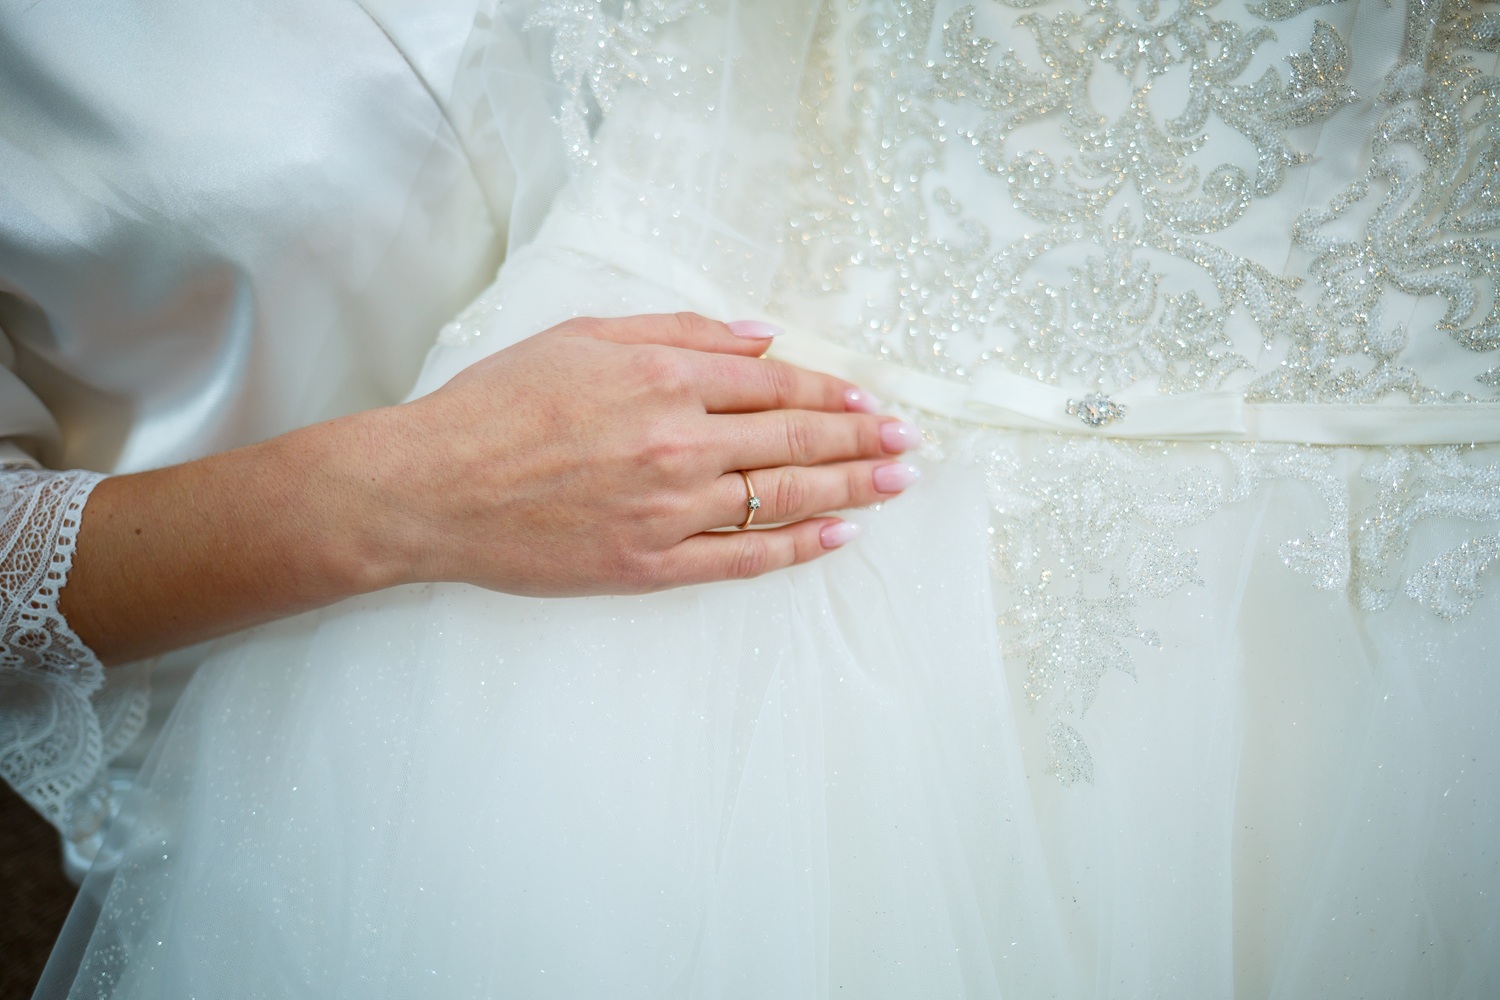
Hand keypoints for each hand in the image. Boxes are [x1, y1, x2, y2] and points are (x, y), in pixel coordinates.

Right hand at [362, 313, 919, 594]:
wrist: (432, 489)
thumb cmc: (497, 404)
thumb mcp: (581, 337)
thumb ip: (678, 331)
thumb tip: (759, 336)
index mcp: (663, 378)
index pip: (774, 384)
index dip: (831, 390)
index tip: (868, 399)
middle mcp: (678, 442)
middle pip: (794, 438)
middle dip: (860, 439)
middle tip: (908, 444)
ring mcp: (668, 510)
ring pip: (781, 496)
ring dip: (848, 488)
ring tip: (895, 484)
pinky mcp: (650, 565)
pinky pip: (742, 558)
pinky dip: (796, 546)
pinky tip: (838, 537)